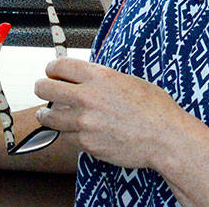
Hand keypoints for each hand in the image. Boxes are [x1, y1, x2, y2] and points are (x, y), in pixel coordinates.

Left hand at [34, 57, 193, 169]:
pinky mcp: (86, 143)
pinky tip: (81, 130)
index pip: (59, 66)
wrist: (165, 136)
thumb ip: (102, 79)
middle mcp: (88, 97)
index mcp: (100, 77)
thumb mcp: (129, 81)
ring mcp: (84, 122)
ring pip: (48, 117)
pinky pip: (66, 137)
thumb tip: (83, 78)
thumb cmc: (155, 108)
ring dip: (50, 114)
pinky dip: (70, 133)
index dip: (53, 68)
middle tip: (47, 90)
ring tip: (52, 113)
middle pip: (44, 88)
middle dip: (43, 88)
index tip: (53, 72)